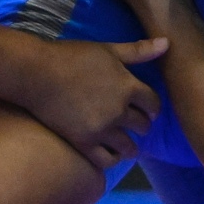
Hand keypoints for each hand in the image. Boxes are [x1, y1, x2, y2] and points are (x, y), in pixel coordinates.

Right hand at [13, 34, 167, 171]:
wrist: (36, 73)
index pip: (153, 103)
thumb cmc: (72, 57)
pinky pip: (106, 160)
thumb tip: (167, 43)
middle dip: (142, 125)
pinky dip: (113, 159)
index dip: (153, 108)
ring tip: (127, 145)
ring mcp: (102, 129)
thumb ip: (138, 50)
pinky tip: (111, 155)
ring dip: (131, 147)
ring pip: (128, 147)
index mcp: (128, 87)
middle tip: (137, 126)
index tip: (150, 110)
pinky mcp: (83, 142)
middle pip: (142, 126)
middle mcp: (119, 111)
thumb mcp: (108, 50)